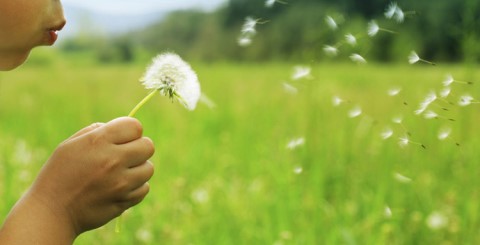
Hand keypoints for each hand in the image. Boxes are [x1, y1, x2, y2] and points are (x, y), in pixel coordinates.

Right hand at [30, 117, 154, 234]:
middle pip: (148, 146)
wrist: (51, 211)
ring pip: (149, 168)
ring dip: (138, 169)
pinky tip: (120, 188)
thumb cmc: (59, 174)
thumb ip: (98, 132)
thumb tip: (123, 129)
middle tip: (125, 155)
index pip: (135, 126)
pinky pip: (144, 188)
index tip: (123, 138)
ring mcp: (121, 183)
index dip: (131, 131)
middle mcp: (113, 160)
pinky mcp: (124, 201)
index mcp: (99, 142)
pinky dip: (136, 188)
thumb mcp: (71, 144)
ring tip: (121, 173)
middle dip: (139, 148)